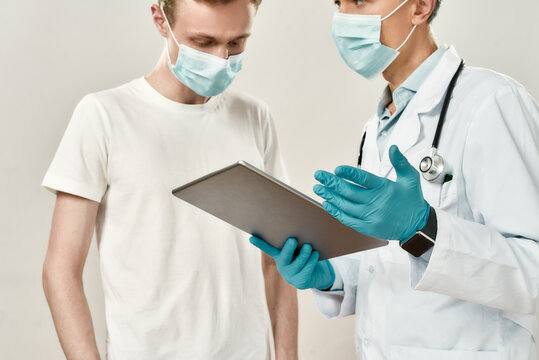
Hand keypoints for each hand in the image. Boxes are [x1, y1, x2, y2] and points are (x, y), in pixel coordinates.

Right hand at [250, 237, 334, 289]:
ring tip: (308, 246)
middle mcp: (283, 266)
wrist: (317, 275)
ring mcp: (291, 276)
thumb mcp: (300, 249)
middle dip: (288, 249)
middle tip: (293, 239)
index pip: (268, 249)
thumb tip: (301, 226)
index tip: (251, 237)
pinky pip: (306, 270)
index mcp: (280, 256)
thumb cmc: (306, 257)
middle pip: (283, 257)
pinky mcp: (300, 282)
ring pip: (297, 264)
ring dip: (304, 254)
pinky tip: (315, 254)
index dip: (260, 244)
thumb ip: (297, 242)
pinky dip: (311, 261)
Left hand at [313, 145, 429, 241]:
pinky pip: (347, 219)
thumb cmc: (412, 199)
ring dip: (330, 196)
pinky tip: (326, 203)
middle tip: (318, 176)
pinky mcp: (367, 228)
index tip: (336, 169)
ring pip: (345, 205)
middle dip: (331, 183)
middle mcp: (376, 202)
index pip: (364, 179)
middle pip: (349, 192)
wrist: (417, 226)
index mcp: (385, 188)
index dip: (349, 174)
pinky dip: (335, 211)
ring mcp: (371, 216)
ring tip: (317, 188)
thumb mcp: (411, 178)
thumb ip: (400, 162)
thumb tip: (393, 147)